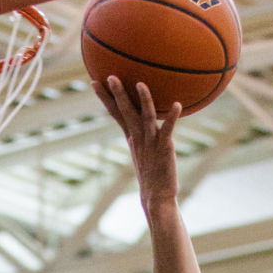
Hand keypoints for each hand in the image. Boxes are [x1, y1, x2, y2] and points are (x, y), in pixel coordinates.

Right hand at [92, 75, 180, 211]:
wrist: (156, 196)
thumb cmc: (151, 173)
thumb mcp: (142, 150)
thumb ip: (140, 133)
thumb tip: (141, 120)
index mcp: (131, 135)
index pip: (115, 113)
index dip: (105, 98)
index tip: (95, 82)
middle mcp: (138, 137)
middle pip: (126, 112)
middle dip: (118, 94)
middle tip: (111, 76)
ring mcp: (151, 142)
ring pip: (146, 117)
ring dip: (143, 100)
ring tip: (140, 84)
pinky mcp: (164, 148)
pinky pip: (168, 130)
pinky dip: (172, 118)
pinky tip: (178, 105)